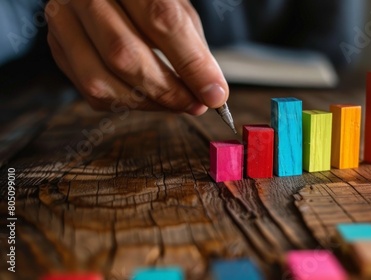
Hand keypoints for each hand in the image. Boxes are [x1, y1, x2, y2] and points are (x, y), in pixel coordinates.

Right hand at [45, 0, 227, 114]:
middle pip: (124, 54)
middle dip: (167, 90)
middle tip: (195, 104)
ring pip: (100, 81)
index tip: (214, 94)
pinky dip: (126, 103)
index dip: (190, 63)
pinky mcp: (57, 47)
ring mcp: (63, 21)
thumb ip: (193, 48)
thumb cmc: (149, 1)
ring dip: (146, 103)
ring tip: (175, 103)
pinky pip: (90, 92)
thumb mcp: (178, 9)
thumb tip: (211, 92)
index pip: (160, 20)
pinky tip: (148, 98)